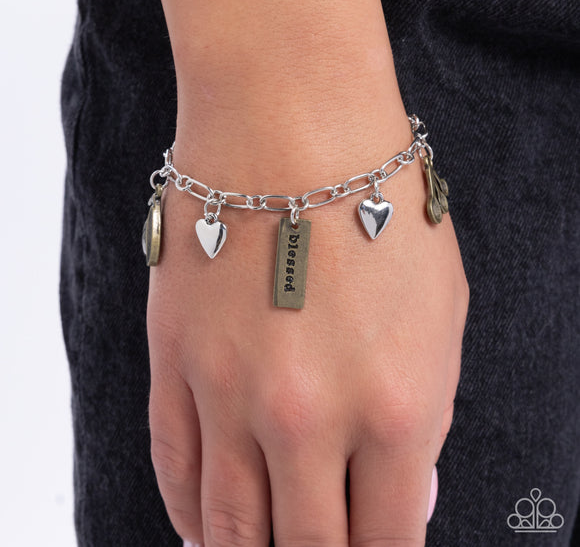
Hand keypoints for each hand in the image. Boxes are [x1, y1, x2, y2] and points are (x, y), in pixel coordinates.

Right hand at [146, 133, 468, 545]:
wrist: (291, 123)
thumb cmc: (380, 207)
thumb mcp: (442, 313)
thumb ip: (426, 419)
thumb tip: (406, 503)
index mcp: (396, 411)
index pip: (386, 543)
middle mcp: (308, 421)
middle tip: (323, 546)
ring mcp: (231, 396)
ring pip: (231, 530)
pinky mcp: (175, 364)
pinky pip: (176, 472)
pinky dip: (192, 516)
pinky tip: (207, 529)